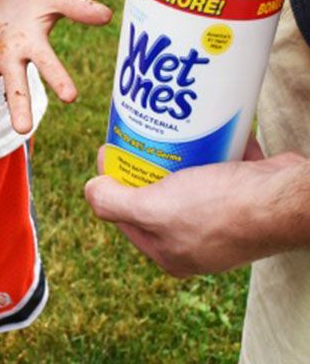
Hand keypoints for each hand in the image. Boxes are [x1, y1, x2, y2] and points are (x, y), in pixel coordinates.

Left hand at [0, 0, 111, 135]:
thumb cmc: (37, 1)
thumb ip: (77, 7)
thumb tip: (108, 15)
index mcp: (33, 47)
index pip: (50, 64)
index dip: (60, 78)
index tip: (71, 97)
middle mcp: (10, 62)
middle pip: (16, 87)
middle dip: (18, 107)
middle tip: (22, 131)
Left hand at [85, 138, 309, 276]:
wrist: (286, 199)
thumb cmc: (220, 208)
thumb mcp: (153, 209)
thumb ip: (114, 203)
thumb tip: (90, 191)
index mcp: (170, 252)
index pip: (126, 215)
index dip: (112, 182)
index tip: (109, 148)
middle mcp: (196, 240)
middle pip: (156, 195)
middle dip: (145, 162)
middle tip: (136, 132)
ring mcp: (223, 218)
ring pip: (187, 177)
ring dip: (177, 151)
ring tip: (164, 124)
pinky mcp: (246, 194)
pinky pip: (220, 164)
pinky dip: (212, 144)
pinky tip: (200, 124)